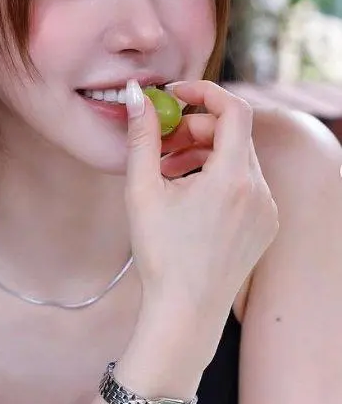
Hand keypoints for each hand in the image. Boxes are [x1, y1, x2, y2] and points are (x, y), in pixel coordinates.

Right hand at [125, 79, 278, 333]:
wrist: (185, 311)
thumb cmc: (161, 255)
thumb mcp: (142, 191)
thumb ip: (141, 137)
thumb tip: (136, 96)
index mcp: (233, 179)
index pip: (234, 110)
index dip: (204, 92)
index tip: (176, 94)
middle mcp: (259, 191)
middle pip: (232, 135)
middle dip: (195, 129)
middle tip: (162, 144)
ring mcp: (267, 210)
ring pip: (238, 160)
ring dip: (204, 154)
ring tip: (169, 173)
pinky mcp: (265, 225)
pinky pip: (245, 184)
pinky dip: (219, 178)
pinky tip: (189, 198)